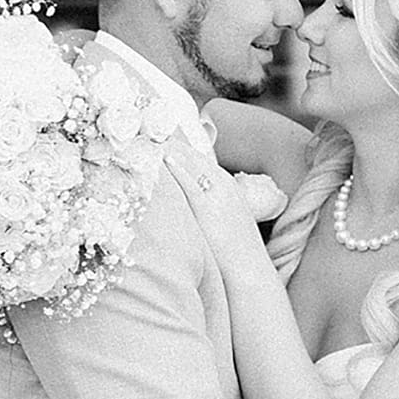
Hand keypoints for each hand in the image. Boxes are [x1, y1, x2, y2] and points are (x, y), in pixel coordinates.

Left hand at [161, 140, 271, 273]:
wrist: (249, 270)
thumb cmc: (233, 250)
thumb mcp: (222, 218)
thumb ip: (204, 206)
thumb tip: (183, 202)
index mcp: (227, 185)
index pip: (200, 158)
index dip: (180, 145)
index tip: (160, 134)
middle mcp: (223, 185)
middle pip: (194, 156)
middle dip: (172, 142)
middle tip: (149, 128)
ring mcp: (218, 195)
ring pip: (191, 164)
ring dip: (172, 150)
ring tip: (151, 136)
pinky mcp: (209, 208)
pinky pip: (191, 184)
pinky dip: (178, 169)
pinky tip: (165, 158)